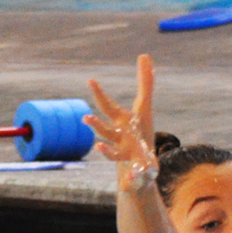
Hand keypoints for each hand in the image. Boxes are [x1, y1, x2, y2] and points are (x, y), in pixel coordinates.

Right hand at [85, 54, 158, 186]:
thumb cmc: (138, 131)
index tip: (90, 81)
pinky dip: (133, 175)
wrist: (139, 165)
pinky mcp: (136, 169)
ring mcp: (126, 155)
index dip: (99, 94)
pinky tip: (132, 177)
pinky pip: (133, 173)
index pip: (108, 105)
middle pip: (106, 129)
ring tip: (99, 147)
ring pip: (112, 153)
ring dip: (105, 151)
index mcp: (121, 121)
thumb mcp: (144, 107)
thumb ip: (145, 82)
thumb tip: (145, 55)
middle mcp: (119, 137)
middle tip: (86, 118)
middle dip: (96, 124)